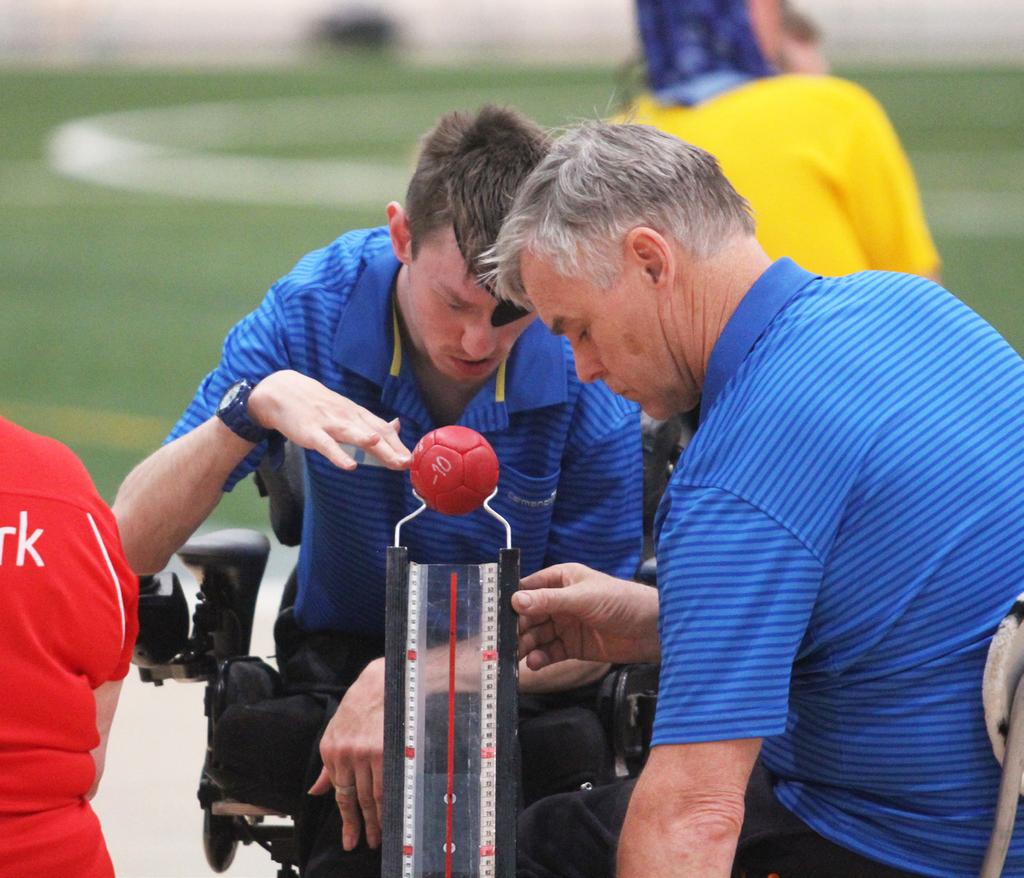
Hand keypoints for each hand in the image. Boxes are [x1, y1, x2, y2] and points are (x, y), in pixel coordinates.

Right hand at [248, 370, 410, 470]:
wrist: (283, 391)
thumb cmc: (318, 405)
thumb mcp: (346, 410)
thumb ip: (370, 422)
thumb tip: (396, 427)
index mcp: (357, 414)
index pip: (383, 428)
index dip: (399, 444)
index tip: (413, 458)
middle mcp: (347, 417)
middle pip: (374, 433)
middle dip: (393, 449)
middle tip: (408, 463)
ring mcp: (329, 424)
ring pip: (354, 435)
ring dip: (373, 444)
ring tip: (389, 456)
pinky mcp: (312, 433)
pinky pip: (327, 446)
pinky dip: (338, 455)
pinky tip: (349, 466)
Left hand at [308, 658, 385, 849]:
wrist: (383, 680)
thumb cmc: (362, 702)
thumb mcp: (336, 729)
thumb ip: (326, 765)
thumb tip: (316, 791)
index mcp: (329, 750)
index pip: (338, 793)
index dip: (346, 818)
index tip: (349, 838)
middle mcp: (344, 755)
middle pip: (354, 799)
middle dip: (360, 825)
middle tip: (367, 842)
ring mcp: (364, 754)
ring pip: (371, 796)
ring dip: (376, 819)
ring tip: (380, 836)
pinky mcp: (384, 751)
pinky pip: (386, 785)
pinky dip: (389, 803)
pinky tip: (392, 814)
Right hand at [513, 563, 660, 669]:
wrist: (652, 630)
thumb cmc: (621, 601)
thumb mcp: (583, 597)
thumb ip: (550, 600)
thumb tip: (517, 600)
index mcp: (560, 580)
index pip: (528, 589)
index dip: (510, 601)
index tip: (492, 614)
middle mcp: (559, 602)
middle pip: (528, 615)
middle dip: (514, 628)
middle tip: (499, 642)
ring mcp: (565, 625)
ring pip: (536, 636)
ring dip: (524, 645)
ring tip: (512, 656)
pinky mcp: (572, 647)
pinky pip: (549, 652)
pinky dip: (539, 658)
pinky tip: (534, 663)